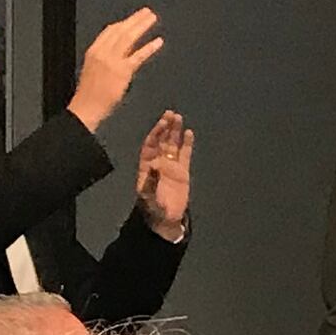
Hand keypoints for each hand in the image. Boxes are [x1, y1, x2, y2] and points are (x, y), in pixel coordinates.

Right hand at [69, 7, 164, 133]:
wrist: (86, 107)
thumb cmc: (90, 94)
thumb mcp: (94, 70)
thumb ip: (106, 59)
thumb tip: (121, 52)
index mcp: (93, 51)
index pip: (110, 31)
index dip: (123, 23)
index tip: (133, 18)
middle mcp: (102, 52)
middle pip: (121, 31)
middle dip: (135, 20)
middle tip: (148, 12)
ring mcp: (112, 61)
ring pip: (129, 38)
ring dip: (142, 26)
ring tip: (153, 19)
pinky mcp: (122, 72)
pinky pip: (138, 56)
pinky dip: (149, 47)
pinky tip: (158, 41)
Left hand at [135, 110, 193, 240]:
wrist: (166, 220)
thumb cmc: (153, 209)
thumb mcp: (149, 197)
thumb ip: (151, 182)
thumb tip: (154, 165)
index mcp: (147, 166)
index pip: (150, 145)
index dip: (155, 134)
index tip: (161, 124)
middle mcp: (158, 163)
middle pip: (161, 141)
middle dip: (165, 127)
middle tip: (170, 114)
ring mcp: (171, 166)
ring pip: (173, 145)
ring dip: (175, 132)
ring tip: (178, 118)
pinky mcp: (183, 172)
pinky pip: (185, 155)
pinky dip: (187, 144)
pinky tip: (189, 133)